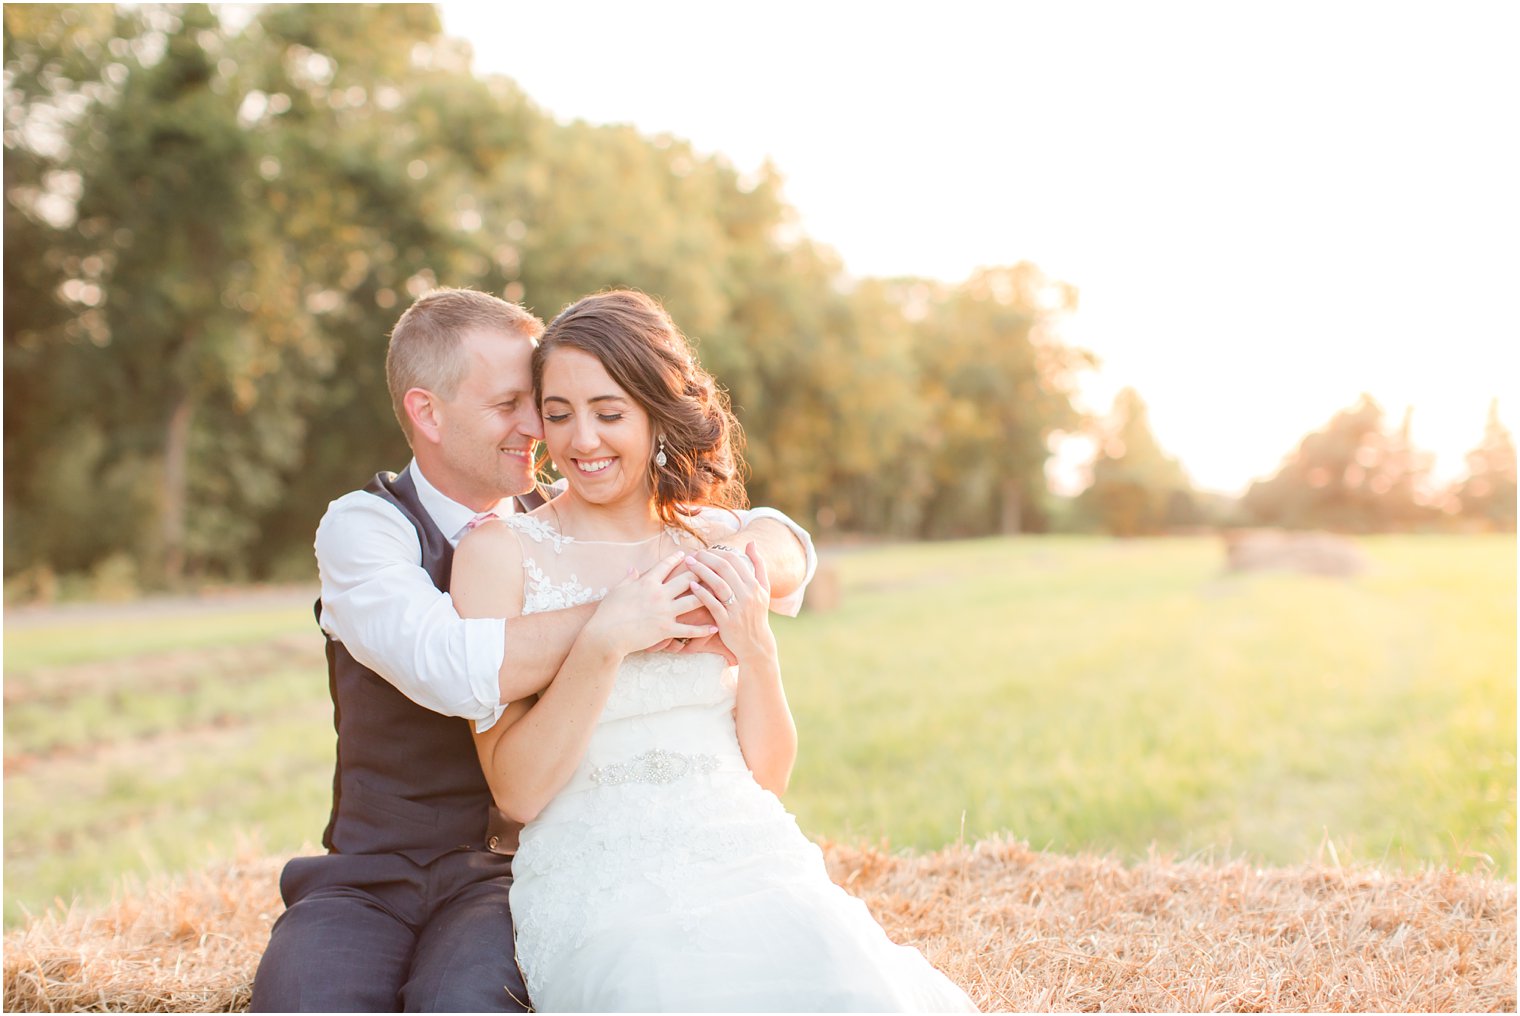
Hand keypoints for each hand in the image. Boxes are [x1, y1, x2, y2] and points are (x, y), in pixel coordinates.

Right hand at [584, 551, 715, 657]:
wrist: (606, 634)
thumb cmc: (608, 612)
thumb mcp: (617, 590)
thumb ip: (628, 579)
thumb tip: (633, 569)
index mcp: (647, 582)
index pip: (666, 566)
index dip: (678, 558)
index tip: (689, 554)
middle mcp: (659, 594)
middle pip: (687, 580)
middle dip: (703, 573)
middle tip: (716, 569)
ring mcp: (664, 612)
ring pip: (693, 601)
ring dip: (709, 596)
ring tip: (723, 593)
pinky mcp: (666, 629)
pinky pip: (689, 629)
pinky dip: (703, 629)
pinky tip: (715, 627)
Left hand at [684, 542, 775, 666]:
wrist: (756, 643)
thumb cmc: (757, 613)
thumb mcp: (763, 589)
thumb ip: (758, 565)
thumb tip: (751, 543)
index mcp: (755, 584)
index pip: (735, 561)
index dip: (717, 553)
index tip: (705, 551)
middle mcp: (748, 594)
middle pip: (725, 569)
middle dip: (707, 558)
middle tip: (693, 554)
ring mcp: (737, 608)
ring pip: (718, 584)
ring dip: (701, 571)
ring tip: (689, 564)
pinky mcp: (727, 622)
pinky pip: (712, 604)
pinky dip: (702, 593)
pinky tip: (691, 585)